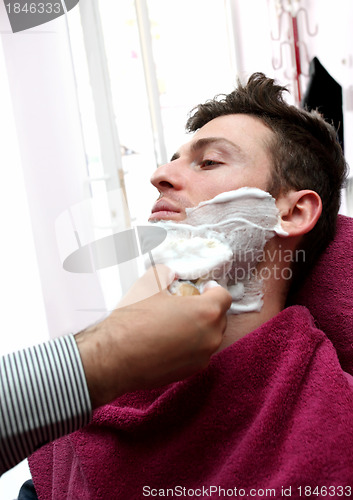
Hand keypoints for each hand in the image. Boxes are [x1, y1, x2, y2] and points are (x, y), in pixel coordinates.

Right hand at [75, 266, 231, 407]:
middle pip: (219, 317)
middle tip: (187, 304)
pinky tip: (169, 341)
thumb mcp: (148, 285)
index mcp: (206, 312)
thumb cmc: (132, 322)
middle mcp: (211, 337)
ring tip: (176, 323)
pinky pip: (198, 353)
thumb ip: (165, 274)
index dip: (213, 290)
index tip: (203, 288)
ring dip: (199, 328)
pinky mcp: (191, 372)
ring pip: (209, 337)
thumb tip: (169, 273)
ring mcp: (202, 357)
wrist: (115, 359)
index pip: (224, 297)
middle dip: (207, 309)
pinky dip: (190, 345)